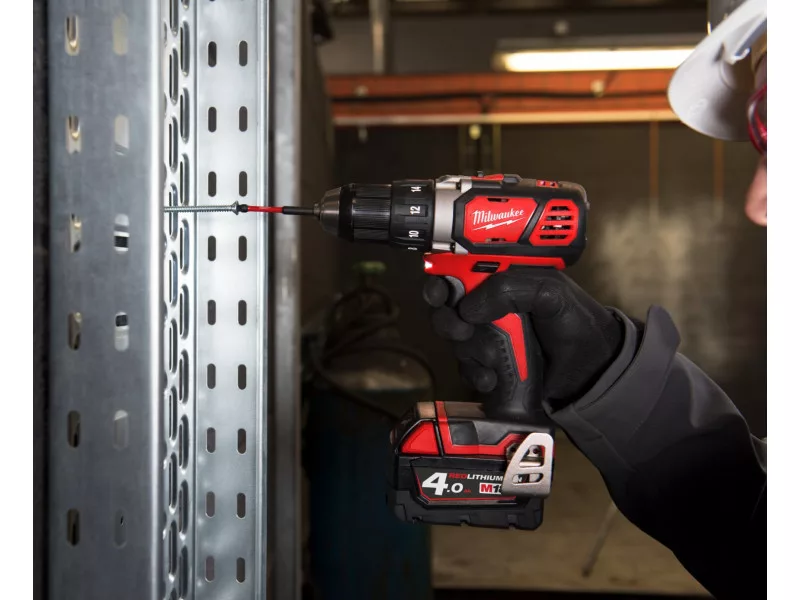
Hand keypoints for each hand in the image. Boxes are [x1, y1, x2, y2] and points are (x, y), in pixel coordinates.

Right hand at [423, 269, 624, 409]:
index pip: (457, 271)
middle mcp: (489, 304)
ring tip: (493, 358)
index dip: (441, 280)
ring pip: (454, 339)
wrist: (591, 372)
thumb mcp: (549, 293)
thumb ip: (510, 289)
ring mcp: (487, 334)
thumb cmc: (577, 323)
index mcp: (502, 277)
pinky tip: (493, 377)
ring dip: (469, 350)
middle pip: (446, 307)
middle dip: (448, 320)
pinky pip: (465, 368)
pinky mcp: (488, 363)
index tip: (440, 296)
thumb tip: (468, 308)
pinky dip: (475, 374)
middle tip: (463, 330)